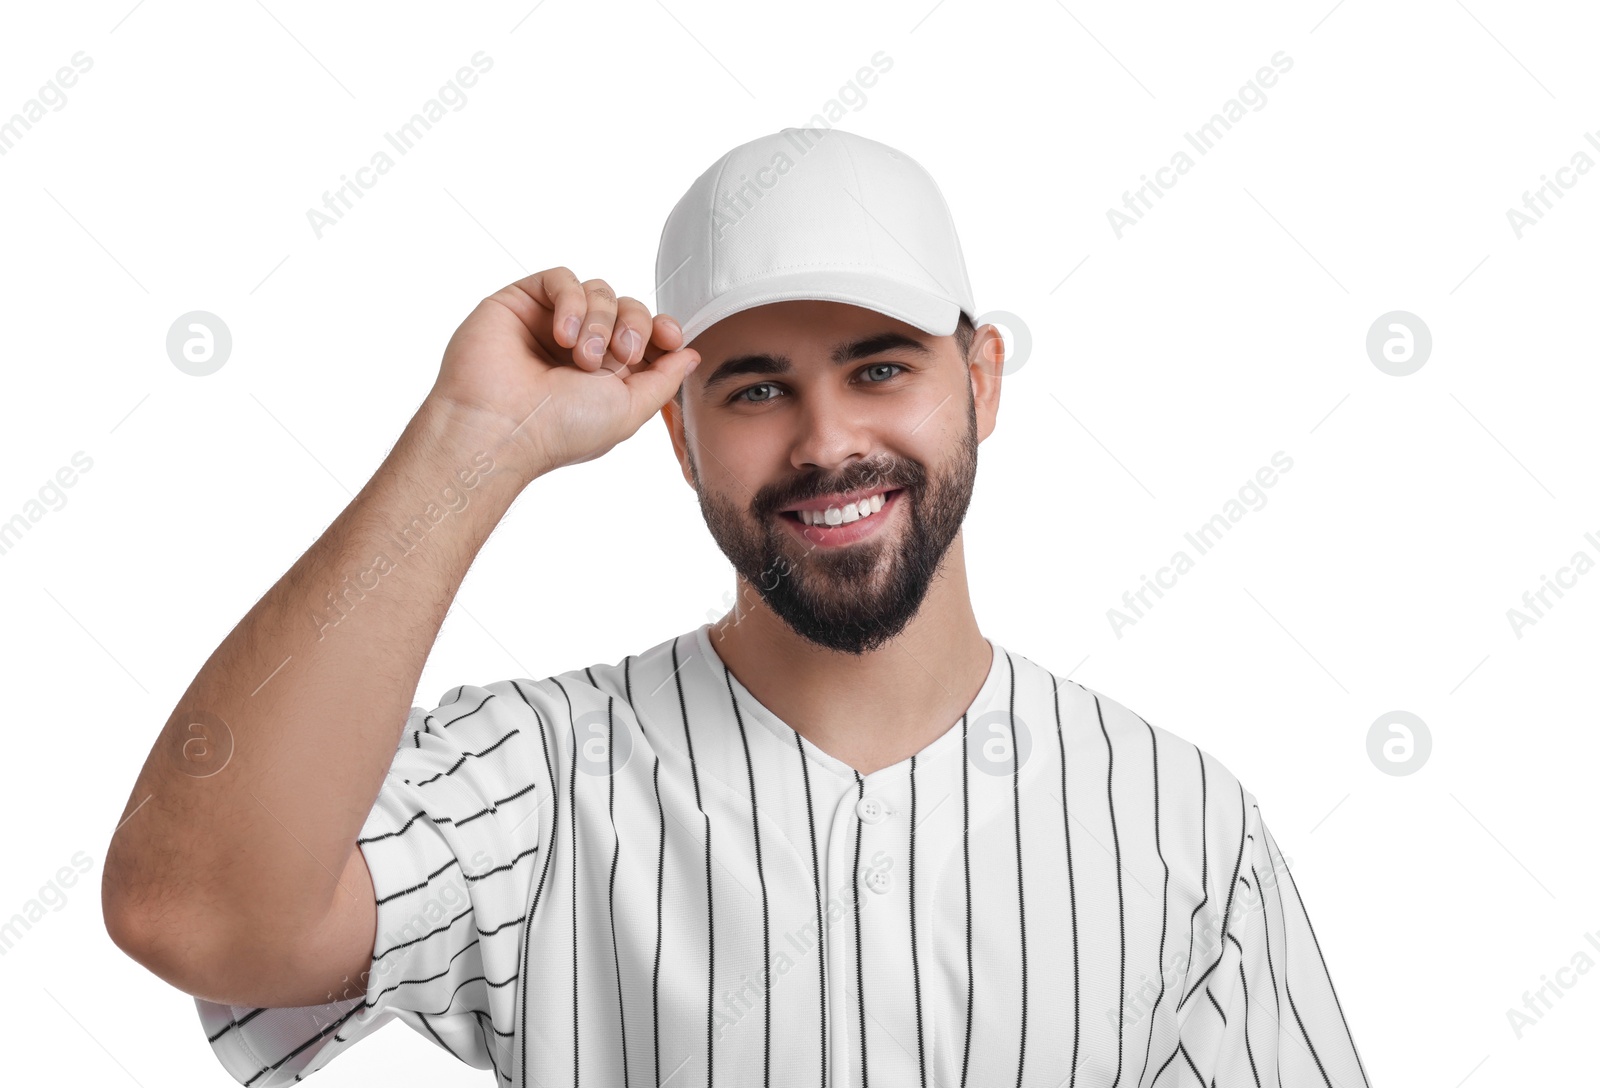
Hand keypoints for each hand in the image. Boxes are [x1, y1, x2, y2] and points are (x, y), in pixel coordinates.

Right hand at [427, 266, 699, 477]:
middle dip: (634, 325)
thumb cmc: (559, 430)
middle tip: (621, 355)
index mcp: (606, 373)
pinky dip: (572, 301)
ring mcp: (549, 323)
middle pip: (627, 307)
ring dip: (600, 319)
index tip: (670, 337)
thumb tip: (690, 355)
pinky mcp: (520, 302)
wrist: (501, 428)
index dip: (662, 328)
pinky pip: (562, 279)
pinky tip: (563, 335)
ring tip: (582, 356)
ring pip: (598, 290)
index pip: (645, 332)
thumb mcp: (630, 411)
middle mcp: (578, 346)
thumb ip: (664, 381)